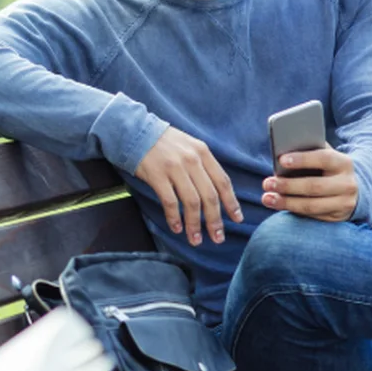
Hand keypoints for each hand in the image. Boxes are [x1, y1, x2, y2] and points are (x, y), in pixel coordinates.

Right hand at [135, 127, 243, 245]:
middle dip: (215, 220)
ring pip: (191, 202)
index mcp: (203, 153)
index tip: (236, 219)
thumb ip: (202, 164)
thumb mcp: (189, 146)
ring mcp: (174, 168)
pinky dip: (174, 218)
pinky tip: (177, 228)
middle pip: (209, 196)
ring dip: (195, 224)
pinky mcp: (157, 175)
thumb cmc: (163, 142)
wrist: (135, 131)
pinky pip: (170, 202)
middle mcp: (192, 160)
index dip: (231, 203)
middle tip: (218, 238)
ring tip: (196, 239)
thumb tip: (215, 192)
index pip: (222, 181)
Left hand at [262, 148, 357, 221]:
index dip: (302, 160)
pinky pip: (311, 215)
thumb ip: (307, 152)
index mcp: (343, 163)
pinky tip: (278, 205)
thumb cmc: (327, 167)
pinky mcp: (337, 217)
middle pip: (314, 186)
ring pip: (311, 205)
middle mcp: (347, 184)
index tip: (281, 160)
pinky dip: (293, 210)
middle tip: (267, 183)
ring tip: (267, 198)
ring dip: (286, 202)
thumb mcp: (323, 157)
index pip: (323, 159)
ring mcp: (344, 203)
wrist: (350, 188)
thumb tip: (280, 155)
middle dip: (288, 185)